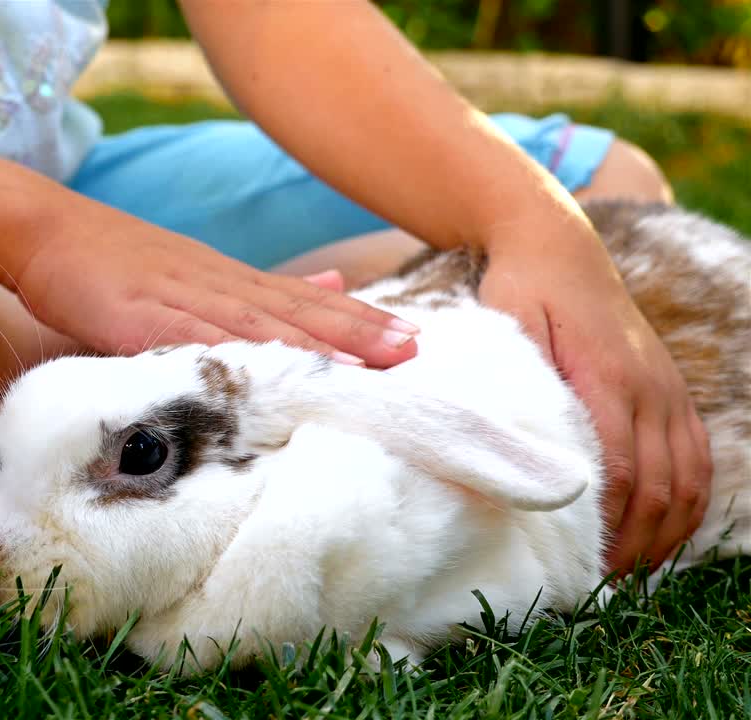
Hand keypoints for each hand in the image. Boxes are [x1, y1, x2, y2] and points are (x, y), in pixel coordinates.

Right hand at [13, 211, 419, 367]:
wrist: (43, 228)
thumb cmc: (113, 261)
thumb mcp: (195, 272)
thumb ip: (259, 289)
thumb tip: (331, 285)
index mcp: (228, 281)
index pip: (305, 304)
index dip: (359, 323)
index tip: (414, 341)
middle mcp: (213, 285)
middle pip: (293, 312)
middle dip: (354, 333)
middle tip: (413, 352)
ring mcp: (175, 298)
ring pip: (254, 324)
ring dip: (309, 344)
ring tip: (363, 362)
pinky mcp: (135, 316)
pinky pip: (189, 337)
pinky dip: (230, 352)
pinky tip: (265, 367)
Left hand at [478, 229, 711, 576]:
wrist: (557, 245)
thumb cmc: (519, 289)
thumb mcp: (509, 328)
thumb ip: (523, 384)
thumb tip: (526, 449)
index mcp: (607, 379)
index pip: (616, 472)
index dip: (603, 526)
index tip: (577, 564)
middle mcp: (648, 389)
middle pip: (656, 488)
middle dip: (631, 544)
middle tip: (596, 585)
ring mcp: (666, 390)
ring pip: (685, 481)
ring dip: (663, 535)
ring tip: (628, 574)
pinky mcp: (670, 390)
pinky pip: (696, 459)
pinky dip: (687, 505)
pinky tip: (664, 535)